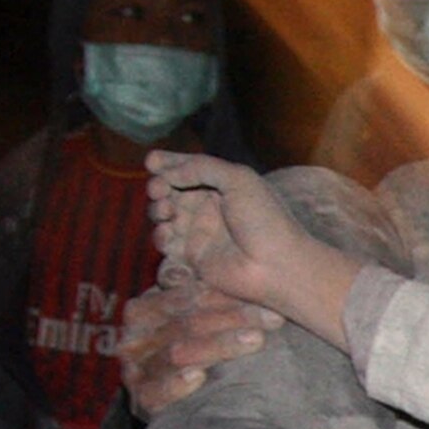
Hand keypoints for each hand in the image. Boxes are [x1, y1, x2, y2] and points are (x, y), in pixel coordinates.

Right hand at [119, 275, 277, 415]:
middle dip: (231, 318)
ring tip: (255, 339)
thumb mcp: (207, 319)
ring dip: (217, 346)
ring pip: (175, 353)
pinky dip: (175, 384)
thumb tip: (246, 265)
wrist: (194, 408)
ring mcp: (137, 369)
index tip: (265, 295)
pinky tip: (197, 376)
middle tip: (272, 318)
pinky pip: (154, 392)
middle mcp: (136, 337)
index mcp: (145, 310)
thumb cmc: (207, 349)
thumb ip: (210, 296)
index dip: (223, 295)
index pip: (182, 297)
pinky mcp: (142, 400)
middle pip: (184, 323)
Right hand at [144, 152, 362, 344]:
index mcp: (224, 185)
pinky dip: (161, 235)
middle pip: (170, 190)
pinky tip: (168, 232)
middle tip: (159, 189)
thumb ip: (202, 167)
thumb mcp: (239, 179)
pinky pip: (167, 242)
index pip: (188, 168)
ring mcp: (201, 231)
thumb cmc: (264, 219)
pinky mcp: (193, 256)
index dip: (167, 163)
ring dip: (158, 209)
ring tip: (167, 210)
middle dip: (158, 186)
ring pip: (164, 214)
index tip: (151, 161)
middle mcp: (210, 206)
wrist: (276, 266)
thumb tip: (166, 171)